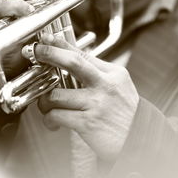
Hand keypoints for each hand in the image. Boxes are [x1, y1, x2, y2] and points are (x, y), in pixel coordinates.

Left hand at [23, 34, 139, 161]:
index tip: (46, 38)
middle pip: (73, 62)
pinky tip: (53, 122)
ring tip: (46, 105)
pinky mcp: (87, 123)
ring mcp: (96, 104)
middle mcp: (105, 86)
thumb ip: (100, 75)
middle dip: (50, 53)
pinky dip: (49, 119)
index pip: (83, 54)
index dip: (61, 44)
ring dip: (44, 100)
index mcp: (113, 74)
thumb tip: (73, 62)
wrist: (141, 139)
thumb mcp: (119, 88)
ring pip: (57, 94)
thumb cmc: (127, 115)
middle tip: (36, 51)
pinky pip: (57, 116)